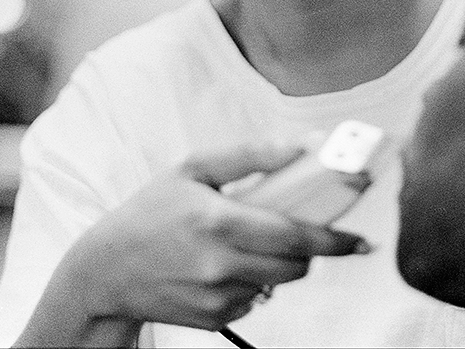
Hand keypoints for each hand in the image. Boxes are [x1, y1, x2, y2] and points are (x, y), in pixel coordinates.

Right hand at [20, 143, 367, 345]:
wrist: (104, 271)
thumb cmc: (150, 212)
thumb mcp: (193, 168)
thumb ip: (251, 155)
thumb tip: (302, 145)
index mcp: (219, 222)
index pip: (296, 235)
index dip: (335, 238)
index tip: (361, 239)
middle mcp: (221, 265)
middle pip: (297, 265)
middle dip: (312, 249)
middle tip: (304, 231)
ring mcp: (218, 297)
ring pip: (279, 283)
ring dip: (282, 264)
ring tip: (250, 242)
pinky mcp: (214, 319)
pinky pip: (256, 300)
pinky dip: (254, 282)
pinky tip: (226, 265)